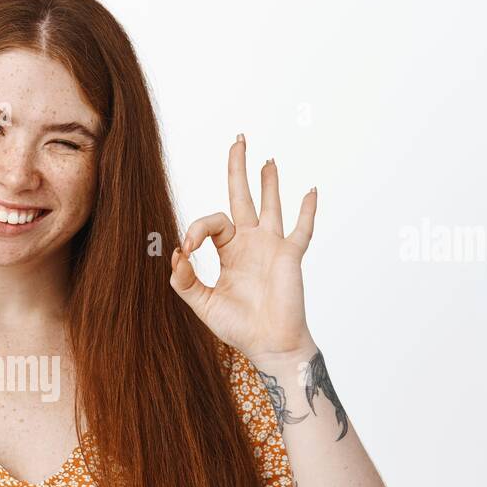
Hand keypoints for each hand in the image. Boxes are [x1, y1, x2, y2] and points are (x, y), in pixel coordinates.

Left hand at [168, 135, 316, 361]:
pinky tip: (311, 190)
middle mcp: (250, 243)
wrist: (268, 345)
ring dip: (269, 182)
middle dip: (238, 169)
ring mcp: (272, 247)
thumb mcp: (203, 304)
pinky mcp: (290, 256)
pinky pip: (301, 229)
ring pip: (270, 205)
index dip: (196, 228)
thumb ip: (186, 281)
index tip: (187, 246)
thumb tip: (176, 253)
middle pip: (242, 197)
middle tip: (238, 141)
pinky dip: (307, 210)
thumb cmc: (239, 327)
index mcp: (229, 252)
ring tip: (267, 159)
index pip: (211, 223)